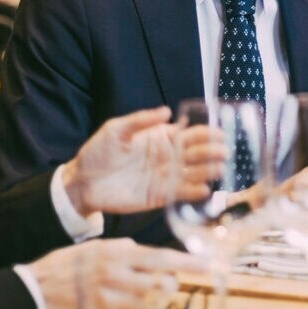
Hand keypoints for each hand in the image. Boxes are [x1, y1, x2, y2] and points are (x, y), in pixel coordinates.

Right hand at [28, 237, 205, 308]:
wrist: (38, 287)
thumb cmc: (68, 264)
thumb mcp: (95, 246)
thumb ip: (122, 249)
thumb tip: (145, 255)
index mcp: (116, 251)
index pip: (160, 256)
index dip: (186, 260)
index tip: (207, 264)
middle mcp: (116, 271)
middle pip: (159, 278)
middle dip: (173, 281)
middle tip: (176, 282)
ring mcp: (109, 294)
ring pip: (146, 299)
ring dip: (147, 297)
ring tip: (130, 289)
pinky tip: (112, 302)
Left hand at [61, 106, 225, 216]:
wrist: (83, 182)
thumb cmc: (98, 151)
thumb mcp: (116, 129)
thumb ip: (141, 120)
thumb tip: (167, 111)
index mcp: (159, 138)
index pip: (188, 133)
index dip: (205, 133)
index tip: (219, 132)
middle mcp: (166, 157)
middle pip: (195, 154)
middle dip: (211, 152)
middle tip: (224, 152)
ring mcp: (164, 177)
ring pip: (192, 174)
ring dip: (207, 172)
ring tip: (219, 170)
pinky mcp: (159, 197)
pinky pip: (179, 194)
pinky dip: (192, 192)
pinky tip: (204, 190)